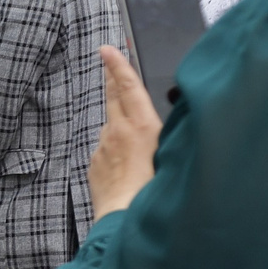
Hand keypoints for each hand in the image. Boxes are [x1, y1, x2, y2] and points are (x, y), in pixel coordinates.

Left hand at [87, 45, 162, 220]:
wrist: (124, 219)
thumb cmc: (155, 191)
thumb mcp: (172, 156)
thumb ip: (167, 136)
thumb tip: (162, 123)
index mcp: (141, 126)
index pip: (128, 87)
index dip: (119, 65)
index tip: (108, 49)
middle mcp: (117, 132)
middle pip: (113, 97)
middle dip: (112, 77)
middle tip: (108, 60)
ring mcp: (103, 147)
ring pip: (111, 124)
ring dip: (117, 117)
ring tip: (128, 121)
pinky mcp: (95, 163)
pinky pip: (106, 147)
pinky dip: (115, 145)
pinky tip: (126, 160)